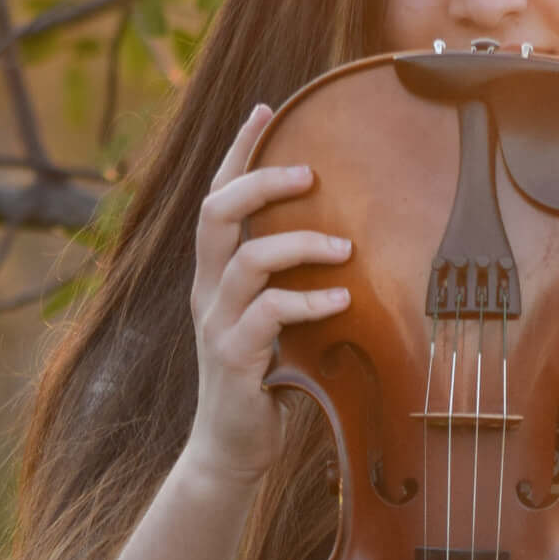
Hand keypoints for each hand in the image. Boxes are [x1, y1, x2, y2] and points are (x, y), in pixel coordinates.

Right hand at [186, 104, 352, 486]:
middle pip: (216, 212)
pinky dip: (307, 301)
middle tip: (311, 171)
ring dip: (299, 244)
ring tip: (345, 247)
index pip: (217, 197)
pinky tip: (341, 300)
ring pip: (247, 259)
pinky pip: (268, 315)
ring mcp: (216, 324)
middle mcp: (207, 290)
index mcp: (215, 274)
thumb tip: (351, 242)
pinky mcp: (233, 359)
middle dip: (260, 180)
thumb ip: (293, 284)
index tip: (264, 109)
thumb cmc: (265, 382)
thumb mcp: (276, 323)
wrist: (231, 450)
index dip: (236, 152)